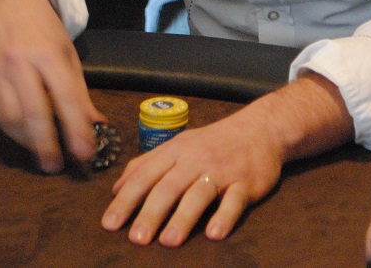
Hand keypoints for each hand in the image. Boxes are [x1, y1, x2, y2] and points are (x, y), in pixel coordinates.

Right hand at [0, 0, 103, 172]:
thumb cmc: (45, 30)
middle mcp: (22, 64)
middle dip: (47, 145)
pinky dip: (13, 132)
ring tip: (45, 155)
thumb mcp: (68, 53)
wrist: (7, 3)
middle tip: (58, 166)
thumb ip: (80, 92)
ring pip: (12, 119)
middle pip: (34, 113)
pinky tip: (26, 139)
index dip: (76, 129)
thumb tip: (97, 126)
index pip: (66, 98)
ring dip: (29, 142)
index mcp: (50, 54)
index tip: (86, 153)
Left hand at [101, 106, 284, 246]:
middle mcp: (196, 159)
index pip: (146, 175)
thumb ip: (147, 164)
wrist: (260, 129)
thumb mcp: (178, 145)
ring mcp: (222, 171)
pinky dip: (224, 217)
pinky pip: (234, 201)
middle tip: (136, 239)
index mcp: (176, 151)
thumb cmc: (213, 142)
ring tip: (168, 242)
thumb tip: (116, 188)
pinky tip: (214, 234)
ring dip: (183, 217)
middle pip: (169, 186)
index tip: (110, 224)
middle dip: (151, 213)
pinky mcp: (246, 183)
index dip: (127, 199)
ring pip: (199, 193)